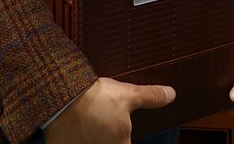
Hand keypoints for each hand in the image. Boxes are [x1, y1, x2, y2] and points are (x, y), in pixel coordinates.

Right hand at [44, 77, 174, 143]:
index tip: (123, 134)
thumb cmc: (96, 99)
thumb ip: (150, 97)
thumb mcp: (128, 94)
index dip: (125, 139)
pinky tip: (73, 128)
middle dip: (109, 137)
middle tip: (104, 125)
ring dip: (93, 137)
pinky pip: (72, 142)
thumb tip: (171, 94)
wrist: (62, 97)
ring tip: (90, 125)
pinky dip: (74, 137)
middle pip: (111, 143)